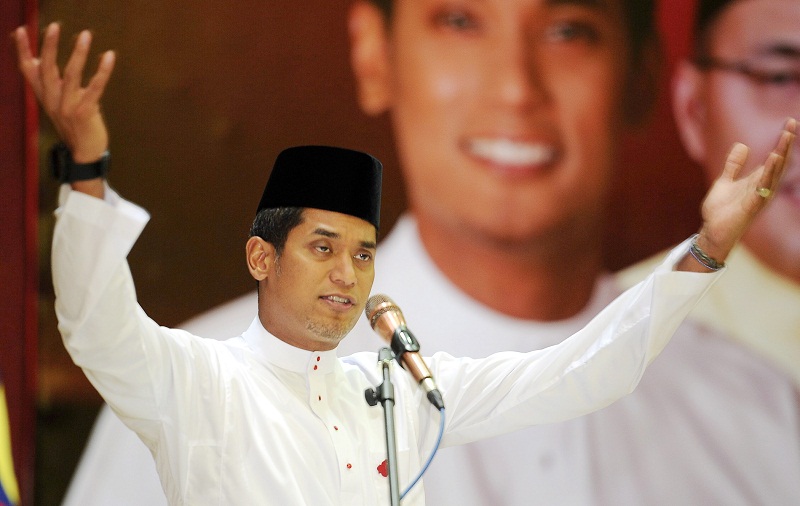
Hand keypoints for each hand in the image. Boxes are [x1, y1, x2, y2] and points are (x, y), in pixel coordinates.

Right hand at [15, 23, 114, 163]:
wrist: (85, 153)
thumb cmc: (75, 124)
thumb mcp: (58, 103)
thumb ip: (51, 84)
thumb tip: (40, 61)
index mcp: (44, 96)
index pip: (28, 69)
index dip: (22, 50)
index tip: (20, 30)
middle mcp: (52, 100)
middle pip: (46, 68)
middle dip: (48, 45)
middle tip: (54, 26)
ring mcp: (67, 107)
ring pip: (71, 74)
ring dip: (78, 53)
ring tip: (85, 35)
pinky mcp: (85, 113)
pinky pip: (95, 88)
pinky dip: (102, 71)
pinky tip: (109, 56)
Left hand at [688, 118, 794, 269]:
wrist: (712, 231)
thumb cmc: (720, 210)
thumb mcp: (725, 181)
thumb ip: (734, 165)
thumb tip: (742, 145)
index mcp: (758, 180)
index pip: (775, 158)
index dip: (782, 142)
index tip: (789, 123)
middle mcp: (763, 187)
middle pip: (779, 162)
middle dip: (786, 144)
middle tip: (792, 124)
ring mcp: (759, 197)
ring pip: (774, 173)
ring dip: (781, 155)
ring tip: (786, 136)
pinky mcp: (751, 206)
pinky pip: (763, 188)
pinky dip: (769, 174)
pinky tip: (773, 159)